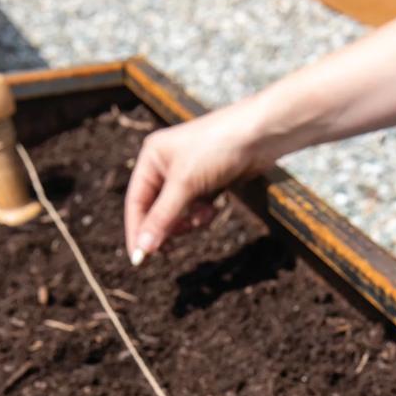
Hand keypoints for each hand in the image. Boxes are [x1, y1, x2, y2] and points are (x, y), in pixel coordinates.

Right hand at [124, 101, 267, 263]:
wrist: (259, 136)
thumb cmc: (216, 149)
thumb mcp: (185, 185)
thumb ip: (162, 219)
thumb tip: (143, 248)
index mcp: (152, 158)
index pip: (136, 202)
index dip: (137, 231)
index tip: (139, 259)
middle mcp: (165, 166)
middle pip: (156, 210)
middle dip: (167, 227)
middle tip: (171, 250)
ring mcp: (187, 176)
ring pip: (177, 214)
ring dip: (188, 222)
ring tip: (203, 216)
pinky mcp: (207, 184)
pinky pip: (195, 210)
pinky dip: (202, 214)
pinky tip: (213, 208)